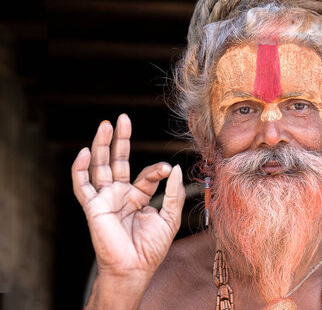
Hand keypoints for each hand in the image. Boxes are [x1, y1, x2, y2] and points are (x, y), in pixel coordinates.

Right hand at [71, 114, 185, 281]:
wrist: (135, 268)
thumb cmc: (151, 248)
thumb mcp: (170, 217)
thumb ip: (174, 193)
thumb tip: (175, 169)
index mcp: (138, 196)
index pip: (146, 174)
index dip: (157, 169)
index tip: (167, 170)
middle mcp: (120, 194)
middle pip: (118, 161)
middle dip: (120, 140)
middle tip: (123, 118)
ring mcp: (105, 199)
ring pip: (100, 167)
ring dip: (102, 146)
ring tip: (105, 125)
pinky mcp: (93, 207)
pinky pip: (82, 185)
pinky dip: (80, 169)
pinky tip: (85, 152)